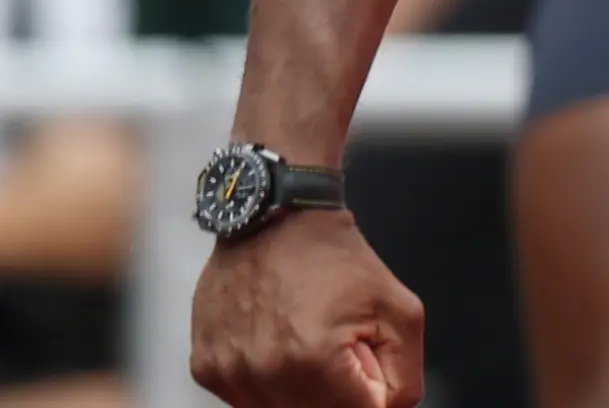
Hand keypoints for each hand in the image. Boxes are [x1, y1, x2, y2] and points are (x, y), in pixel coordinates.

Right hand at [190, 211, 423, 407]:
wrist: (275, 218)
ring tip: (306, 342)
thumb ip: (404, 378)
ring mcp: (229, 374)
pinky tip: (276, 343)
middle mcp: (264, 374)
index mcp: (314, 361)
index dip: (369, 395)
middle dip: (336, 394)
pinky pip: (245, 399)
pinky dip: (268, 383)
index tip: (366, 365)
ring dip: (301, 392)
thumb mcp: (400, 311)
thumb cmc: (339, 260)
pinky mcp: (205, 368)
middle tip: (338, 350)